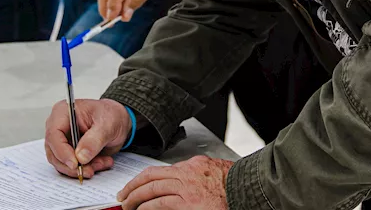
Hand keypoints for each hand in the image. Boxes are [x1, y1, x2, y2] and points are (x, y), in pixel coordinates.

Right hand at [43, 98, 130, 179]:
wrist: (118, 122)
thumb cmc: (110, 115)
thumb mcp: (107, 124)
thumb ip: (94, 140)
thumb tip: (80, 156)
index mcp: (63, 112)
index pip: (54, 135)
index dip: (62, 152)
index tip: (75, 164)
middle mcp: (58, 127)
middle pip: (54, 152)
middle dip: (72, 166)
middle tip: (90, 170)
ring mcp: (62, 141)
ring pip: (62, 163)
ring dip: (81, 169)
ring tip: (101, 163)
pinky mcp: (68, 153)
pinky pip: (70, 167)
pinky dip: (85, 169)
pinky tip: (100, 163)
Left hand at [117, 156, 232, 209]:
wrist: (247, 188)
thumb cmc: (234, 184)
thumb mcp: (211, 171)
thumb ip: (193, 174)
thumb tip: (178, 184)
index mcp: (191, 166)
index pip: (159, 170)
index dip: (142, 179)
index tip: (133, 186)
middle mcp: (186, 174)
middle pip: (151, 177)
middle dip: (133, 187)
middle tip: (123, 196)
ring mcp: (187, 188)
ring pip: (152, 189)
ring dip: (135, 198)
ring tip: (127, 205)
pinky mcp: (188, 203)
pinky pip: (161, 203)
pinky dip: (147, 207)